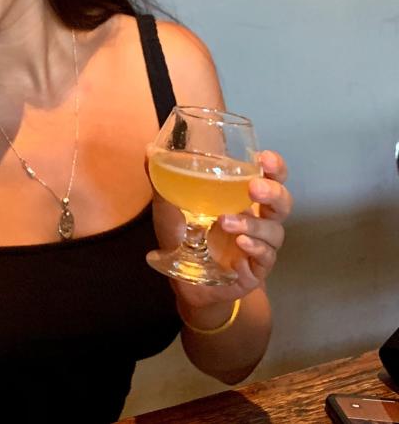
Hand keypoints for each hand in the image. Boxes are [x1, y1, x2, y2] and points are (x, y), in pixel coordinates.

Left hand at [174, 150, 292, 313]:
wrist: (183, 281)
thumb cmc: (181, 237)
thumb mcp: (168, 208)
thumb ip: (162, 181)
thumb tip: (148, 150)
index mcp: (241, 199)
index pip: (270, 178)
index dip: (274, 168)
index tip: (264, 158)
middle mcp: (256, 219)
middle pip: (282, 202)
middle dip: (273, 192)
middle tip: (254, 187)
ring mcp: (259, 245)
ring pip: (274, 231)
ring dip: (253, 224)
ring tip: (225, 221)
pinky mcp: (256, 269)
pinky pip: (266, 257)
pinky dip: (254, 248)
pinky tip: (240, 243)